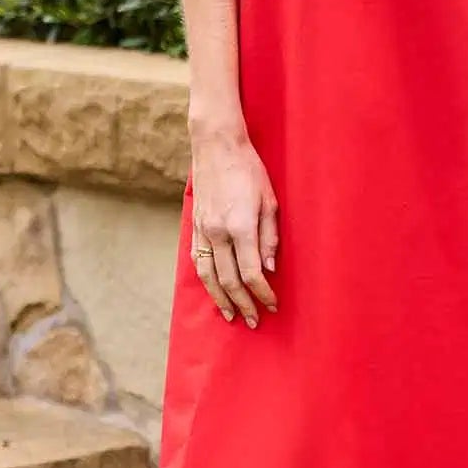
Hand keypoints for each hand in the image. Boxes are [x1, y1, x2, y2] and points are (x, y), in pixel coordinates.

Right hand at [188, 122, 278, 326]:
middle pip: (229, 280)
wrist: (217, 147)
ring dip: (221, 299)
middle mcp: (218, 232)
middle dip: (243, 304)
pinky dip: (206, 281)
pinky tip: (214, 291)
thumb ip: (270, 237)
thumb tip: (270, 268)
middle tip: (254, 320)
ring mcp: (203, 230)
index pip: (251, 272)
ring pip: (209, 276)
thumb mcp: (270, 201)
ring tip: (231, 316)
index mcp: (240, 226)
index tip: (273, 304)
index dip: (262, 293)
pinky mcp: (195, 227)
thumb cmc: (249, 170)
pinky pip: (198, 262)